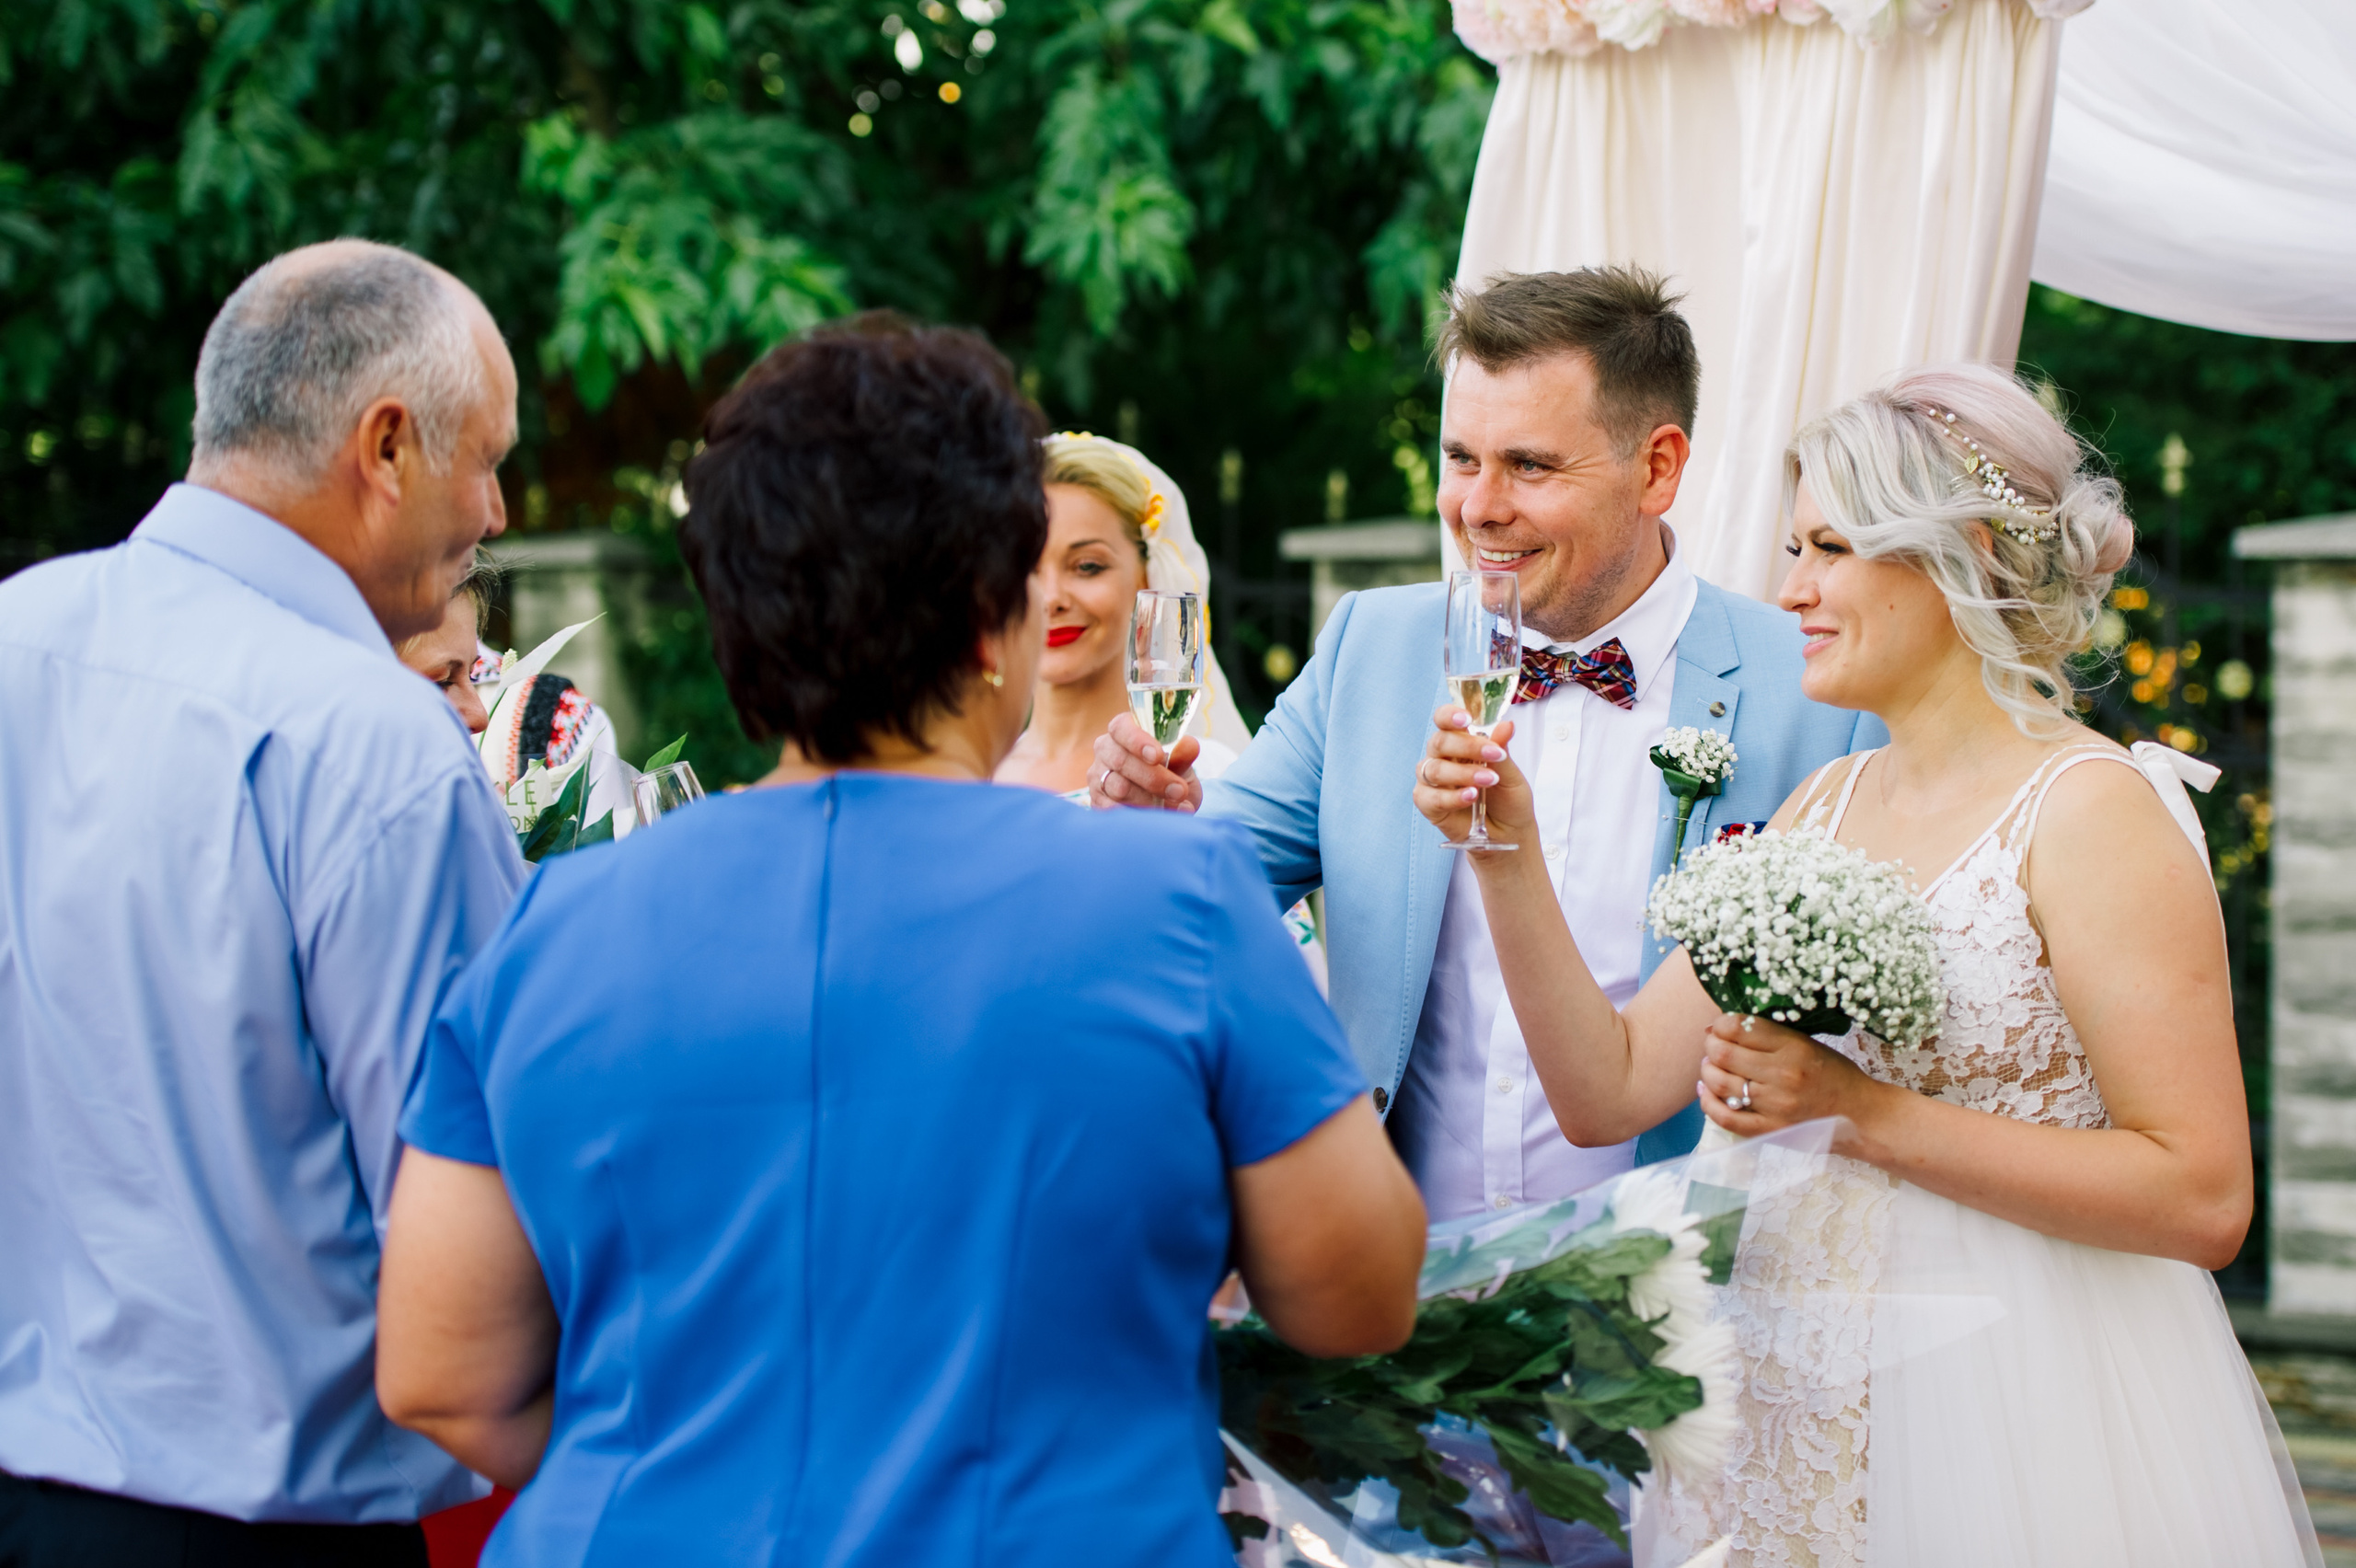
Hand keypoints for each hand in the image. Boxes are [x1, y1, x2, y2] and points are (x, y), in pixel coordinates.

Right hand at [1089, 712, 1203, 811]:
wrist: (1166, 805)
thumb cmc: (1170, 776)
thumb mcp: (1180, 765)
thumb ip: (1183, 755)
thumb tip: (1190, 745)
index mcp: (1123, 731)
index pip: (1121, 728)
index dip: (1138, 741)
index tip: (1158, 756)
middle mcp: (1105, 751)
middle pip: (1121, 761)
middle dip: (1153, 778)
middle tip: (1179, 791)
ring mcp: (1097, 778)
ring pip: (1119, 788)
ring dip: (1149, 800)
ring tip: (1172, 807)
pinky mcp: (1097, 803)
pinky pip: (1114, 810)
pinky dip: (1139, 816)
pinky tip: (1156, 817)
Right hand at [1410, 707, 1532, 847]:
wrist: (1510, 833)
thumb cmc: (1508, 800)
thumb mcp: (1511, 774)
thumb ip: (1502, 750)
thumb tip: (1506, 725)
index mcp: (1459, 743)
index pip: (1444, 720)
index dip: (1450, 715)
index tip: (1467, 718)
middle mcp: (1441, 758)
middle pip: (1440, 742)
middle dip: (1467, 746)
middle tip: (1494, 754)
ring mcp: (1431, 781)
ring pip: (1435, 769)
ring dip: (1463, 773)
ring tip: (1488, 781)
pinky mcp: (1427, 805)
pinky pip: (1431, 797)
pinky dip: (1452, 796)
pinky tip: (1470, 796)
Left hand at [1696, 1012, 1883, 1145]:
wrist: (1864, 1116)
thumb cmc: (1836, 1075)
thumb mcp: (1808, 1043)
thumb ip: (1769, 1035)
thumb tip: (1719, 1027)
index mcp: (1794, 1048)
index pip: (1738, 1028)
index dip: (1720, 1024)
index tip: (1721, 1027)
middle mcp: (1782, 1076)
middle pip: (1722, 1053)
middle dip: (1710, 1045)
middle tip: (1714, 1045)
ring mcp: (1775, 1106)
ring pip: (1719, 1082)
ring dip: (1708, 1070)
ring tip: (1712, 1066)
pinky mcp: (1770, 1131)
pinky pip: (1725, 1117)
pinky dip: (1708, 1103)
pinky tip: (1707, 1091)